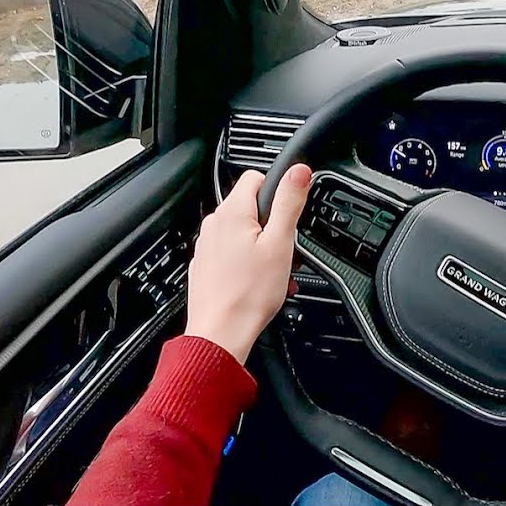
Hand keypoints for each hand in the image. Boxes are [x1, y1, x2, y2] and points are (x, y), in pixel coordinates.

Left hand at [184, 165, 311, 363]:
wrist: (221, 334)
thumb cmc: (249, 294)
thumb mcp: (280, 243)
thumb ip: (289, 202)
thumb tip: (298, 170)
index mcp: (232, 213)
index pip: (256, 177)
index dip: (278, 194)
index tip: (287, 217)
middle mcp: (214, 225)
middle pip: (252, 208)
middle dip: (273, 225)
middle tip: (284, 251)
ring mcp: (207, 246)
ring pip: (244, 233)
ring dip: (263, 247)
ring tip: (274, 272)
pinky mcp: (206, 266)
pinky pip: (233, 254)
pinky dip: (249, 263)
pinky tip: (259, 283)